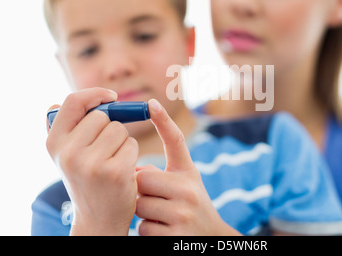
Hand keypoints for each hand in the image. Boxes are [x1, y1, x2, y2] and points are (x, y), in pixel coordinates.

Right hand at [46, 87, 138, 234]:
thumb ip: (66, 128)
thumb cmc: (87, 180)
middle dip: (111, 127)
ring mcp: (91, 163)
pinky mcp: (115, 172)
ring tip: (112, 161)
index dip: (95, 94)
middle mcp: (68, 153)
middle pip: (103, 116)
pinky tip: (122, 171)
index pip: (73, 102)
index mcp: (54, 143)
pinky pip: (132, 144)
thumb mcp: (67, 155)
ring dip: (123, 141)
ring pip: (119, 130)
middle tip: (105, 150)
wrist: (98, 218)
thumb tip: (61, 103)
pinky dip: (131, 154)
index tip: (111, 97)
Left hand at [135, 99, 240, 235]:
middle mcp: (189, 190)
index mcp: (189, 173)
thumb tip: (132, 166)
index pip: (176, 142)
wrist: (210, 239)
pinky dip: (148, 231)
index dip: (163, 121)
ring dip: (143, 212)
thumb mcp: (185, 185)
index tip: (151, 103)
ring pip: (139, 205)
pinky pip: (142, 227)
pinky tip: (163, 231)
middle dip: (141, 189)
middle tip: (156, 199)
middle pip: (143, 178)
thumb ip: (161, 173)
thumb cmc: (191, 206)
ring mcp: (182, 213)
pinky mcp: (174, 235)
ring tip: (162, 216)